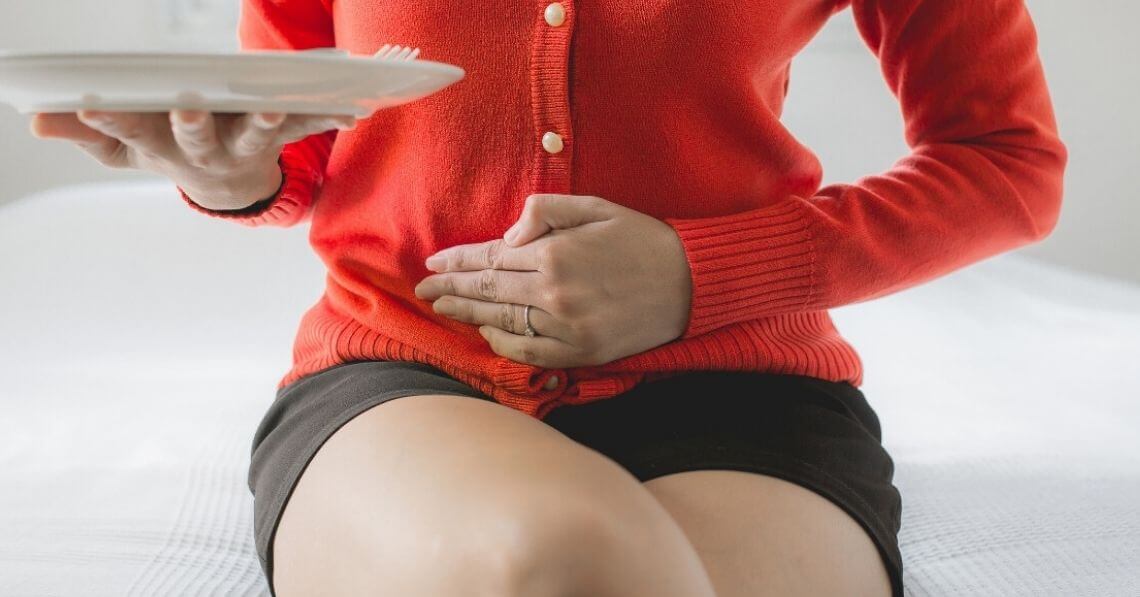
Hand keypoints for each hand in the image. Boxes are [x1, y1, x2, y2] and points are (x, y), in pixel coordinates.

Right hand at [29, 109, 357, 208]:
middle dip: (190, 123)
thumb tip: (37, 121)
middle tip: (186, 107)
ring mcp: (244, 144)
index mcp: (162, 146)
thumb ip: (84, 131)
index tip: (91, 101)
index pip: (129, 131)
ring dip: (266, 124)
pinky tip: (352, 108)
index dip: (110, 119)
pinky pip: (306, 125)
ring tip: (274, 112)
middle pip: (195, 137)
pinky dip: (328, 116)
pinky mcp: (279, 137)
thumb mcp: (121, 144)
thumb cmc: (167, 150)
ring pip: (254, 134)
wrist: (226, 186)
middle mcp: (205, 149)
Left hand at [414, 194, 693, 367]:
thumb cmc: (642, 239)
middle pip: (487, 291)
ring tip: (442, 308)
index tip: (435, 263)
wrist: (691, 282)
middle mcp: (553, 292)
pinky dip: (502, 343)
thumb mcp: (595, 208)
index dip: (459, 261)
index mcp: (554, 253)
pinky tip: (485, 333)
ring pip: (501, 321)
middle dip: (451, 288)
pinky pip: (527, 350)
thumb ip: (546, 212)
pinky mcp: (580, 352)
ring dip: (467, 314)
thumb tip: (509, 234)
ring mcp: (565, 327)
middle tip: (423, 290)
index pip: (492, 257)